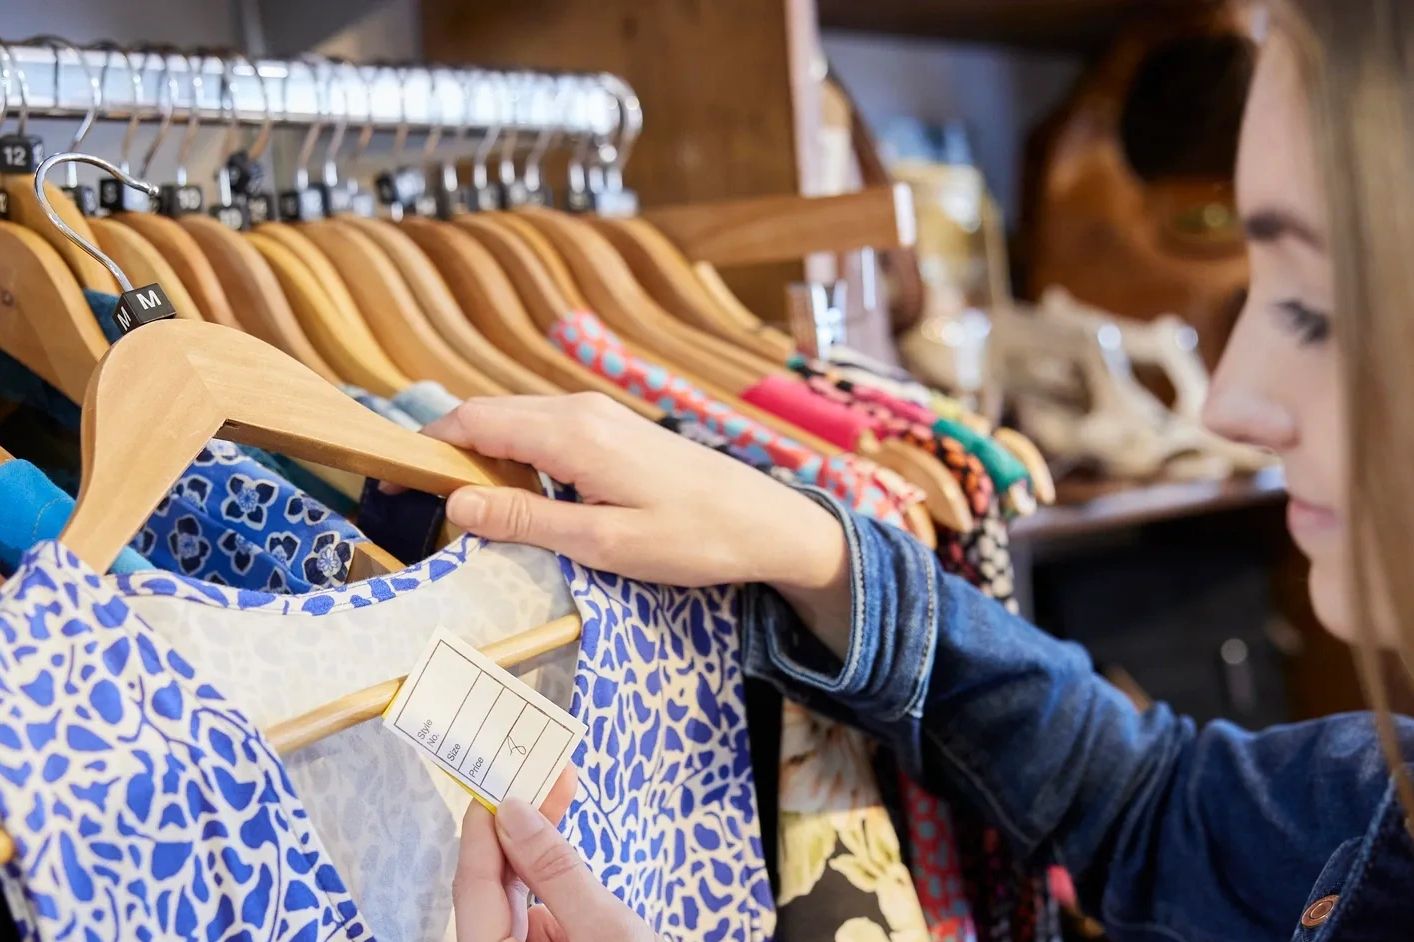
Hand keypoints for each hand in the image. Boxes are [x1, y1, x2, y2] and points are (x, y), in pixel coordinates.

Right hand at [422, 395, 849, 644]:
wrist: (768, 522)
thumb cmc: (694, 538)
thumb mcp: (605, 542)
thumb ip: (527, 519)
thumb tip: (455, 502)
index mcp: (572, 432)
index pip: (471, 421)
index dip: (422, 448)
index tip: (390, 486)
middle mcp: (580, 409)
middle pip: (487, 416)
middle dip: (445, 454)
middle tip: (418, 508)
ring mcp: (599, 414)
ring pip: (515, 423)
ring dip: (481, 458)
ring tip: (463, 510)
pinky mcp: (613, 429)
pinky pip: (544, 432)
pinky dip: (516, 458)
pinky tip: (520, 499)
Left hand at [452, 766, 654, 941]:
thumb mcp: (605, 928)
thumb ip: (556, 870)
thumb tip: (516, 813)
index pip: (474, 885)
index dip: (484, 827)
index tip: (502, 780)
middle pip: (490, 886)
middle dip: (517, 826)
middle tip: (541, 774)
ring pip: (513, 893)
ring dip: (535, 844)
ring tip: (558, 790)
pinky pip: (534, 907)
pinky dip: (549, 873)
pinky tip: (561, 837)